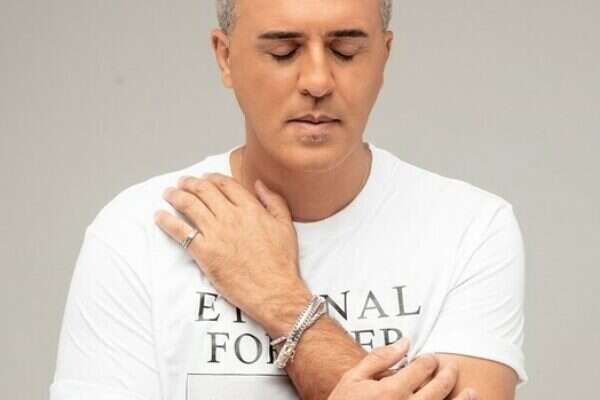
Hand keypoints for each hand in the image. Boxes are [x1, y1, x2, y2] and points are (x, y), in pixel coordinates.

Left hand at [154, 173, 311, 331]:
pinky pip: (180, 231)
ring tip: (169, 194)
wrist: (274, 292)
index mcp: (251, 209)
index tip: (205, 178)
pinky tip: (159, 216)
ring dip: (175, 196)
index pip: (225, 184)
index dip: (212, 178)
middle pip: (203, 191)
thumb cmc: (282, 262)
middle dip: (190, 183)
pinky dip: (166, 221)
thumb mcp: (286, 226)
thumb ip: (274, 201)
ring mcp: (216, 234)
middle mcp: (231, 216)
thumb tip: (259, 184)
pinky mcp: (204, 253)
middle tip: (182, 183)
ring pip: (189, 206)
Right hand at [328, 338, 478, 399]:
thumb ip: (379, 358)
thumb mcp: (353, 378)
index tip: (431, 358)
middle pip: (438, 388)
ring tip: (471, 392)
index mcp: (391, 390)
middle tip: (451, 368)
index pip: (421, 369)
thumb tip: (404, 342)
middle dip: (447, 375)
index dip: (429, 360)